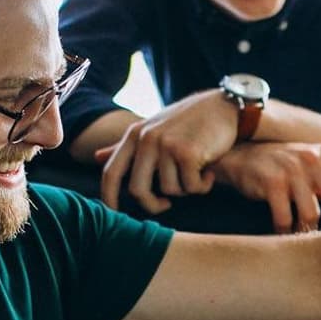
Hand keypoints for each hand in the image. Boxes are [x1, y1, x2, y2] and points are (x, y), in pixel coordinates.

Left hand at [95, 90, 239, 212]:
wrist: (225, 106)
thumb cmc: (189, 120)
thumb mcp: (153, 128)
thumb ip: (127, 146)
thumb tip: (95, 156)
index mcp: (134, 135)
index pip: (111, 172)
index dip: (108, 198)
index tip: (114, 214)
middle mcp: (147, 139)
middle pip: (138, 190)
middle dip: (153, 205)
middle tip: (166, 205)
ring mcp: (166, 145)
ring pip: (169, 190)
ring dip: (186, 189)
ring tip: (197, 172)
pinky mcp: (188, 153)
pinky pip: (190, 187)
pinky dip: (202, 186)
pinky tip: (210, 171)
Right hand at [214, 142, 320, 232]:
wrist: (241, 157)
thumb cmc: (286, 168)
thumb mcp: (314, 173)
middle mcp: (311, 159)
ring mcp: (291, 169)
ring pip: (311, 214)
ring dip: (309, 233)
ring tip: (305, 241)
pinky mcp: (271, 182)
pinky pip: (284, 217)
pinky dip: (286, 232)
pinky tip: (284, 237)